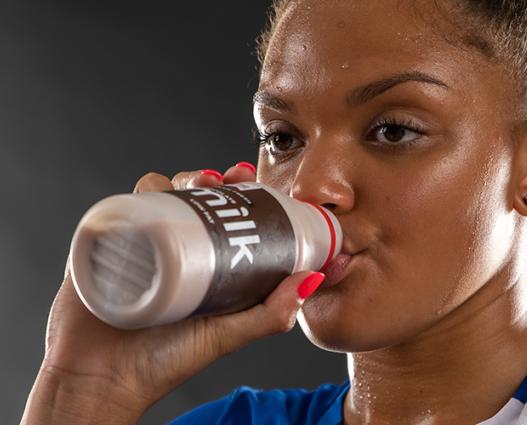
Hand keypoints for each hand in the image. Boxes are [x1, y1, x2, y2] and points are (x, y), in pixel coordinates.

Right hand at [22, 163, 324, 423]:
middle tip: (228, 179)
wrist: (101, 379)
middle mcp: (176, 250)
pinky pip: (126, 204)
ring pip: (164, 194)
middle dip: (215, 180)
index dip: (243, 196)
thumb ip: (272, 314)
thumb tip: (316, 277)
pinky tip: (161, 191)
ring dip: (183, 179)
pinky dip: (144, 190)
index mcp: (206, 265)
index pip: (227, 219)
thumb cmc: (165, 362)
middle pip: (196, 199)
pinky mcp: (109, 242)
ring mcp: (143, 243)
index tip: (257, 182)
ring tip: (199, 185)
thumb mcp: (227, 335)